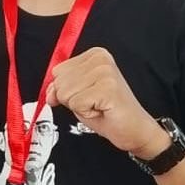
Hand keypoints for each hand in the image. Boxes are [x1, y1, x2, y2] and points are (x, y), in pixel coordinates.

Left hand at [46, 48, 167, 158]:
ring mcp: (105, 72)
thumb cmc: (108, 112)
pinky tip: (102, 110)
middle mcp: (100, 59)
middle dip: (72, 99)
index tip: (87, 94)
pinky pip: (76, 104)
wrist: (134, 130)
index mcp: (94, 55)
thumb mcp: (78, 95)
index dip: (66, 90)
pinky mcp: (107, 88)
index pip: (57, 71)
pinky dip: (86, 113)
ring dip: (79, 107)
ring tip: (98, 105)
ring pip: (65, 94)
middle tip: (94, 102)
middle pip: (60, 82)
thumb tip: (50, 93)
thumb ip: (61, 88)